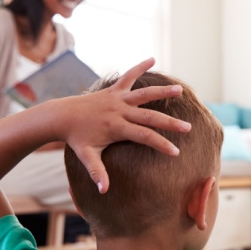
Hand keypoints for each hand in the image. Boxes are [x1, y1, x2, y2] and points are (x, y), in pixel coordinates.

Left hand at [59, 58, 190, 192]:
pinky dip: (139, 66)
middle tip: (188, 128)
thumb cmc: (76, 138)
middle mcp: (119, 110)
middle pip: (149, 116)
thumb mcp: (86, 156)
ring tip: (180, 90)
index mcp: (116, 127)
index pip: (143, 136)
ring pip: (144, 94)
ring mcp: (117, 98)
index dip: (160, 144)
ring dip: (162, 92)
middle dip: (170, 123)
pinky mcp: (113, 89)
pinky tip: (152, 59)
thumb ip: (97, 172)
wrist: (62, 116)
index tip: (176, 152)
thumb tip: (104, 191)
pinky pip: (128, 76)